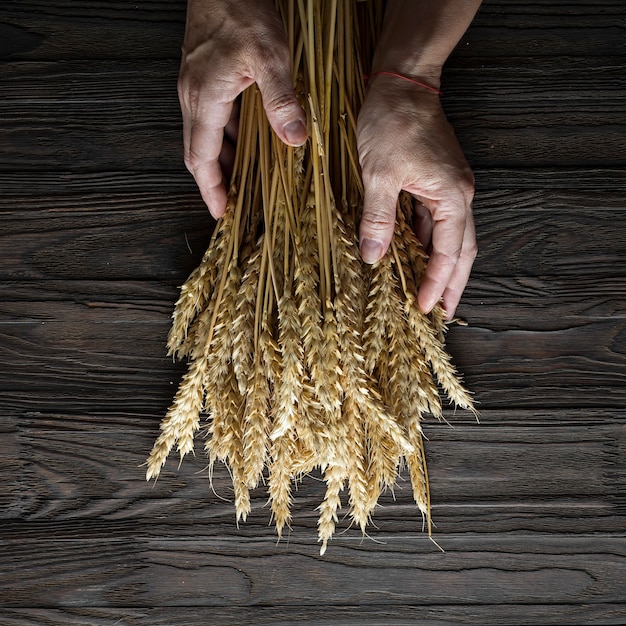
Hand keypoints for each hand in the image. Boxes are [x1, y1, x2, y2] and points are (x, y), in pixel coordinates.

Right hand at [178, 0, 306, 217]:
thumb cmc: (241, 9)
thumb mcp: (269, 56)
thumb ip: (280, 99)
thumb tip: (294, 139)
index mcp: (204, 100)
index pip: (201, 159)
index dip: (210, 189)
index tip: (220, 212)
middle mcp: (193, 97)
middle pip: (199, 153)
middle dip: (214, 182)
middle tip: (233, 204)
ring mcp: (196, 86)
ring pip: (205, 136)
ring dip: (222, 161)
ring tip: (242, 181)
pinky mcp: (204, 76)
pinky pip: (212, 118)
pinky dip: (227, 138)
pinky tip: (247, 143)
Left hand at [357, 74, 476, 318]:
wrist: (403, 84)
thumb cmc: (393, 122)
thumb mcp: (378, 173)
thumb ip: (377, 217)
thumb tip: (373, 257)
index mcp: (452, 196)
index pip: (448, 253)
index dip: (436, 283)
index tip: (424, 309)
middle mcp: (459, 195)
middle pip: (463, 250)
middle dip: (453, 283)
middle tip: (443, 313)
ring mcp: (451, 188)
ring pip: (451, 238)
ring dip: (442, 266)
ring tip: (431, 292)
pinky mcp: (438, 182)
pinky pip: (436, 221)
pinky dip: (429, 243)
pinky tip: (415, 256)